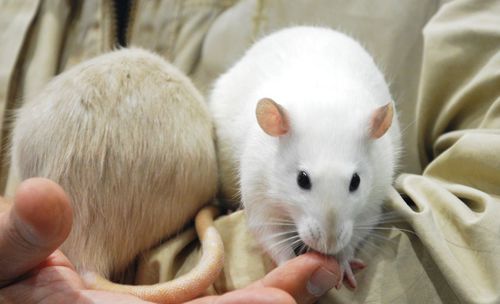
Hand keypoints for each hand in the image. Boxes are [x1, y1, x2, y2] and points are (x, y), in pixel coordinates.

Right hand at [0, 178, 339, 303]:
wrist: (19, 297)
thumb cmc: (7, 286)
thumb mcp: (2, 263)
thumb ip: (17, 238)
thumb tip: (43, 197)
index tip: (280, 303)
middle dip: (275, 302)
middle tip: (325, 273)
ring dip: (275, 298)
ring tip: (318, 273)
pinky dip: (251, 296)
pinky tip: (282, 283)